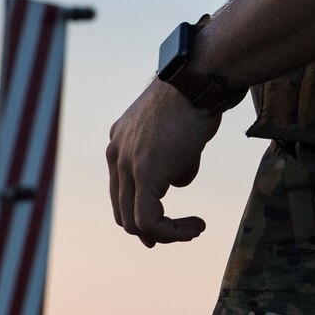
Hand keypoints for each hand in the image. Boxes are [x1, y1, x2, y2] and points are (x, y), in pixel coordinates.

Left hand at [105, 79, 222, 246]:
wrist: (198, 81)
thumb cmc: (196, 98)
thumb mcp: (178, 132)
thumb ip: (173, 159)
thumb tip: (176, 182)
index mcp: (120, 141)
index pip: (122, 189)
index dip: (141, 211)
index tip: (166, 223)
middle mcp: (116, 154)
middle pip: (123, 208)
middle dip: (149, 228)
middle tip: (178, 233)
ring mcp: (126, 165)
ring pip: (135, 220)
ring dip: (165, 232)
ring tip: (193, 229)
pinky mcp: (145, 174)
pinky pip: (150, 219)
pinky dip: (171, 231)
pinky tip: (195, 226)